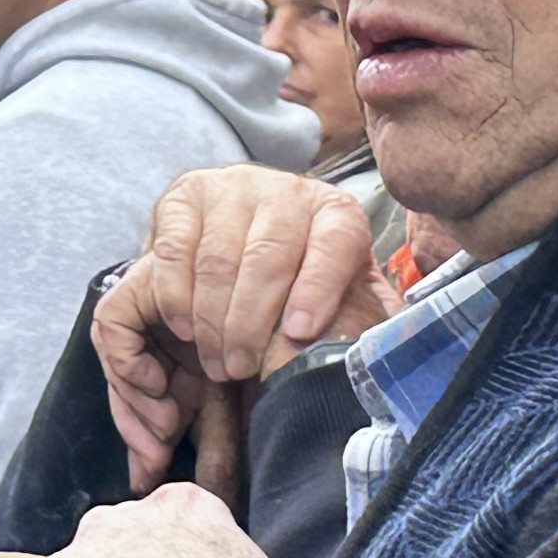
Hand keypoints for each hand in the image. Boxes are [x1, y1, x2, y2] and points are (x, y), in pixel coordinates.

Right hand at [95, 170, 390, 490]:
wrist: (248, 233)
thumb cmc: (302, 286)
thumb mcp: (345, 299)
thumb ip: (365, 320)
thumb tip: (384, 354)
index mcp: (337, 215)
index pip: (335, 243)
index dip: (319, 288)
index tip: (300, 334)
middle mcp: (287, 191)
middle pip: (267, 257)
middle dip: (249, 323)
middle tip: (238, 370)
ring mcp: (233, 187)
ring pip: (217, 258)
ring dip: (209, 321)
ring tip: (215, 362)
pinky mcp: (185, 195)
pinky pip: (173, 250)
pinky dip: (174, 296)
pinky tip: (183, 329)